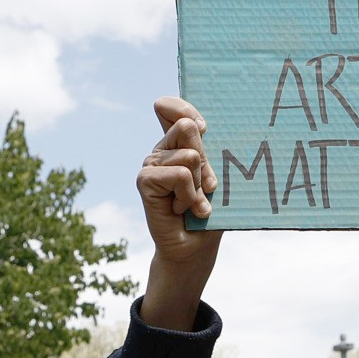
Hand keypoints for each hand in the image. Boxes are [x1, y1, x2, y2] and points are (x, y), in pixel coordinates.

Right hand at [136, 97, 222, 331]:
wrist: (194, 249)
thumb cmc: (209, 213)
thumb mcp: (214, 177)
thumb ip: (204, 149)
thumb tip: (196, 124)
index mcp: (177, 144)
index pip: (173, 108)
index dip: (185, 108)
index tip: (204, 127)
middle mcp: (162, 150)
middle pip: (187, 127)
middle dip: (205, 160)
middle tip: (206, 186)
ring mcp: (151, 164)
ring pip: (189, 156)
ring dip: (200, 185)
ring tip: (194, 203)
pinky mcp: (144, 180)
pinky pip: (178, 175)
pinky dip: (188, 195)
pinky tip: (181, 210)